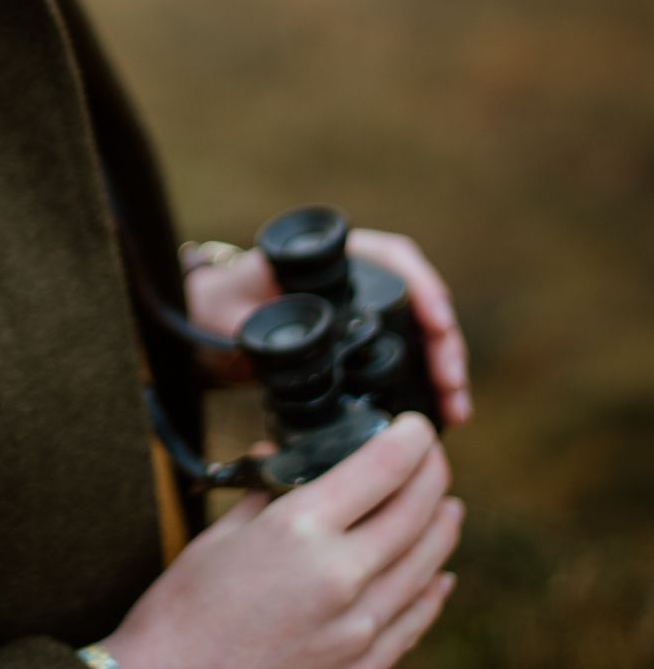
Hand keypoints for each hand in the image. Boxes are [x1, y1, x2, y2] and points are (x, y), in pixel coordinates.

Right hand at [102, 411, 462, 668]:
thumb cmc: (183, 606)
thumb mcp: (220, 533)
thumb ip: (265, 492)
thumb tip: (281, 456)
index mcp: (300, 529)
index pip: (381, 468)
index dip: (410, 439)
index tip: (417, 425)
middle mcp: (340, 575)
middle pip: (415, 513)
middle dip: (433, 477)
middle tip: (435, 459)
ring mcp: (357, 629)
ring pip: (426, 567)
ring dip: (442, 530)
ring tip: (450, 508)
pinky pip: (413, 623)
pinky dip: (433, 593)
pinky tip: (440, 576)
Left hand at [182, 229, 472, 426]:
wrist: (211, 326)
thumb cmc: (221, 304)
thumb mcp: (233, 306)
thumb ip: (256, 317)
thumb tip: (287, 337)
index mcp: (331, 258)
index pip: (392, 256)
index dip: (422, 285)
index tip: (437, 320)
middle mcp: (357, 280)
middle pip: (418, 301)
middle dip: (444, 342)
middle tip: (451, 383)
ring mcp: (367, 312)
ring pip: (421, 333)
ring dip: (443, 368)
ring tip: (457, 408)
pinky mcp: (368, 343)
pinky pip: (409, 356)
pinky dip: (427, 382)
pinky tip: (442, 412)